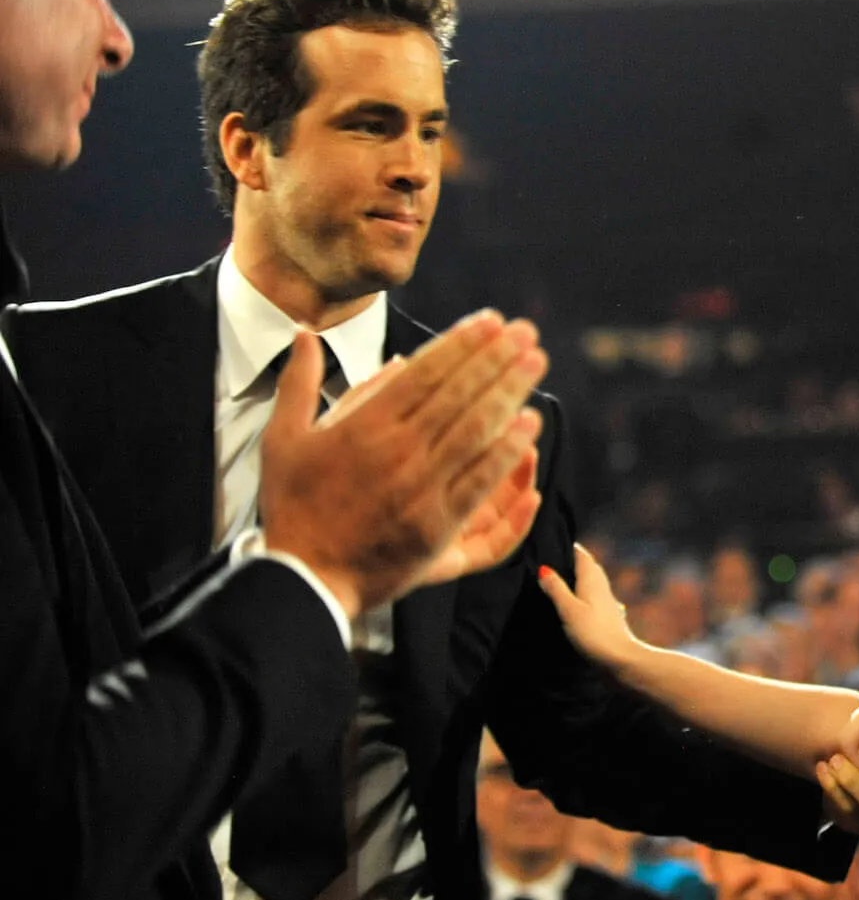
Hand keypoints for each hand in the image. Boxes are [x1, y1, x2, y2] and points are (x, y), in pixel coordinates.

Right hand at [259, 312, 546, 616]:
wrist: (304, 578)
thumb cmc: (293, 507)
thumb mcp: (282, 438)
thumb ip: (298, 382)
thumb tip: (306, 333)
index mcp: (363, 428)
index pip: (425, 373)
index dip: (462, 344)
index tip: (491, 321)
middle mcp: (397, 453)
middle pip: (458, 395)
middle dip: (496, 359)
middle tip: (528, 333)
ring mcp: (421, 490)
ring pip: (475, 433)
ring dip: (509, 395)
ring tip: (535, 364)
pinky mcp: (438, 527)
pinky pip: (480, 483)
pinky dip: (506, 454)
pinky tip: (528, 427)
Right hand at [536, 542, 643, 674]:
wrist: (621, 660)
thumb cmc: (594, 634)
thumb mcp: (569, 610)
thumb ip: (556, 589)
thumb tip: (544, 568)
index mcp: (592, 580)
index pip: (582, 555)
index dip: (570, 547)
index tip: (554, 541)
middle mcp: (602, 587)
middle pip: (589, 566)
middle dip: (574, 560)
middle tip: (555, 557)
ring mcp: (608, 602)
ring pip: (593, 582)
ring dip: (580, 577)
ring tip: (563, 578)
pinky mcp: (609, 616)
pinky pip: (595, 597)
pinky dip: (586, 593)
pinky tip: (580, 602)